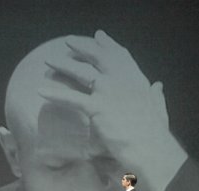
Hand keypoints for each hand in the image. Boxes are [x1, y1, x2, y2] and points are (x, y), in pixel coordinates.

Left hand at [39, 30, 186, 190]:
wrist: (151, 148)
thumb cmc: (154, 133)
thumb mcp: (158, 109)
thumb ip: (156, 95)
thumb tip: (158, 85)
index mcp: (137, 80)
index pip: (120, 55)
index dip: (108, 44)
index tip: (98, 35)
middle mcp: (122, 80)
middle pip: (99, 57)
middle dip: (83, 47)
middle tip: (68, 41)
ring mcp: (109, 92)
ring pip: (82, 72)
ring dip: (63, 64)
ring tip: (48, 60)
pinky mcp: (97, 107)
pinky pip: (71, 98)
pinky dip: (54, 93)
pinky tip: (40, 90)